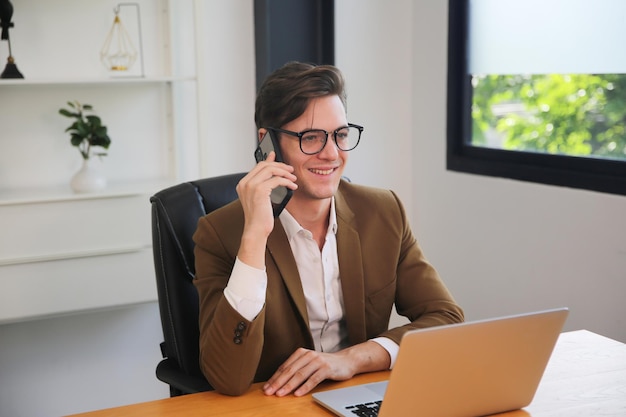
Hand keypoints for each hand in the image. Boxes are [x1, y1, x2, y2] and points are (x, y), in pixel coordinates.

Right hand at [235, 152, 296, 267]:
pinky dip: (287, 181)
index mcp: (243, 184)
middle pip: (264, 165)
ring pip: (271, 170)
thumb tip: (272, 173)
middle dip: (280, 165)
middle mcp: (245, 183)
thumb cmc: (259, 217)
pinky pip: (277, 180)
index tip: (277, 156)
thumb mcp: (260, 197)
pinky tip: (292, 186)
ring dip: (285, 173)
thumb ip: (264, 183)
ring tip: (293, 178)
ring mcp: (251, 186)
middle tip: (290, 170)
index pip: (258, 166)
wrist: (255, 230)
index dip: (270, 160)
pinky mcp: (260, 191)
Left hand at [263, 342, 389, 396]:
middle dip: (278, 382)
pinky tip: (298, 393)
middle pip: (290, 371)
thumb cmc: (324, 364)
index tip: (266, 388)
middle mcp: (308, 355)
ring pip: (300, 374)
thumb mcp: (308, 363)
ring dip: (289, 385)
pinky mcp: (326, 368)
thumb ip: (296, 369)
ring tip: (280, 394)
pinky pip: (313, 379)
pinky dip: (305, 387)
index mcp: (300, 353)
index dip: (274, 378)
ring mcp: (317, 361)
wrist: (345, 361)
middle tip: (269, 392)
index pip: (284, 367)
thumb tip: (278, 382)